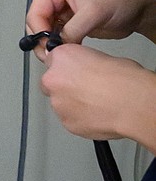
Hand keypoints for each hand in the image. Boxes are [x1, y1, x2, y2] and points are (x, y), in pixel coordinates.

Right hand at [26, 0, 155, 46]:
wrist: (139, 4)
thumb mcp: (92, 12)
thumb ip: (70, 31)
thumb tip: (55, 48)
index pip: (35, 14)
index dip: (39, 34)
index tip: (48, 49)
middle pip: (37, 24)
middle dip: (44, 41)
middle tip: (52, 56)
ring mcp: (62, 9)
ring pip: (45, 32)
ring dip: (51, 45)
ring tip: (60, 55)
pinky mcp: (70, 22)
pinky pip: (57, 36)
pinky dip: (60, 45)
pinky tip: (67, 51)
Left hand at [38, 42, 154, 141]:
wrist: (130, 103)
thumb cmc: (124, 80)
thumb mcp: (102, 57)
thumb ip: (84, 64)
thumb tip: (85, 70)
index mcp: (62, 57)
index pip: (53, 60)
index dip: (67, 68)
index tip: (74, 72)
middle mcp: (54, 80)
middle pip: (51, 84)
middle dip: (64, 87)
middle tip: (85, 89)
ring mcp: (58, 104)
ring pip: (60, 104)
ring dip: (72, 104)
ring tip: (95, 103)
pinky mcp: (66, 123)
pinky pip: (69, 120)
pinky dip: (79, 118)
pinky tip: (96, 114)